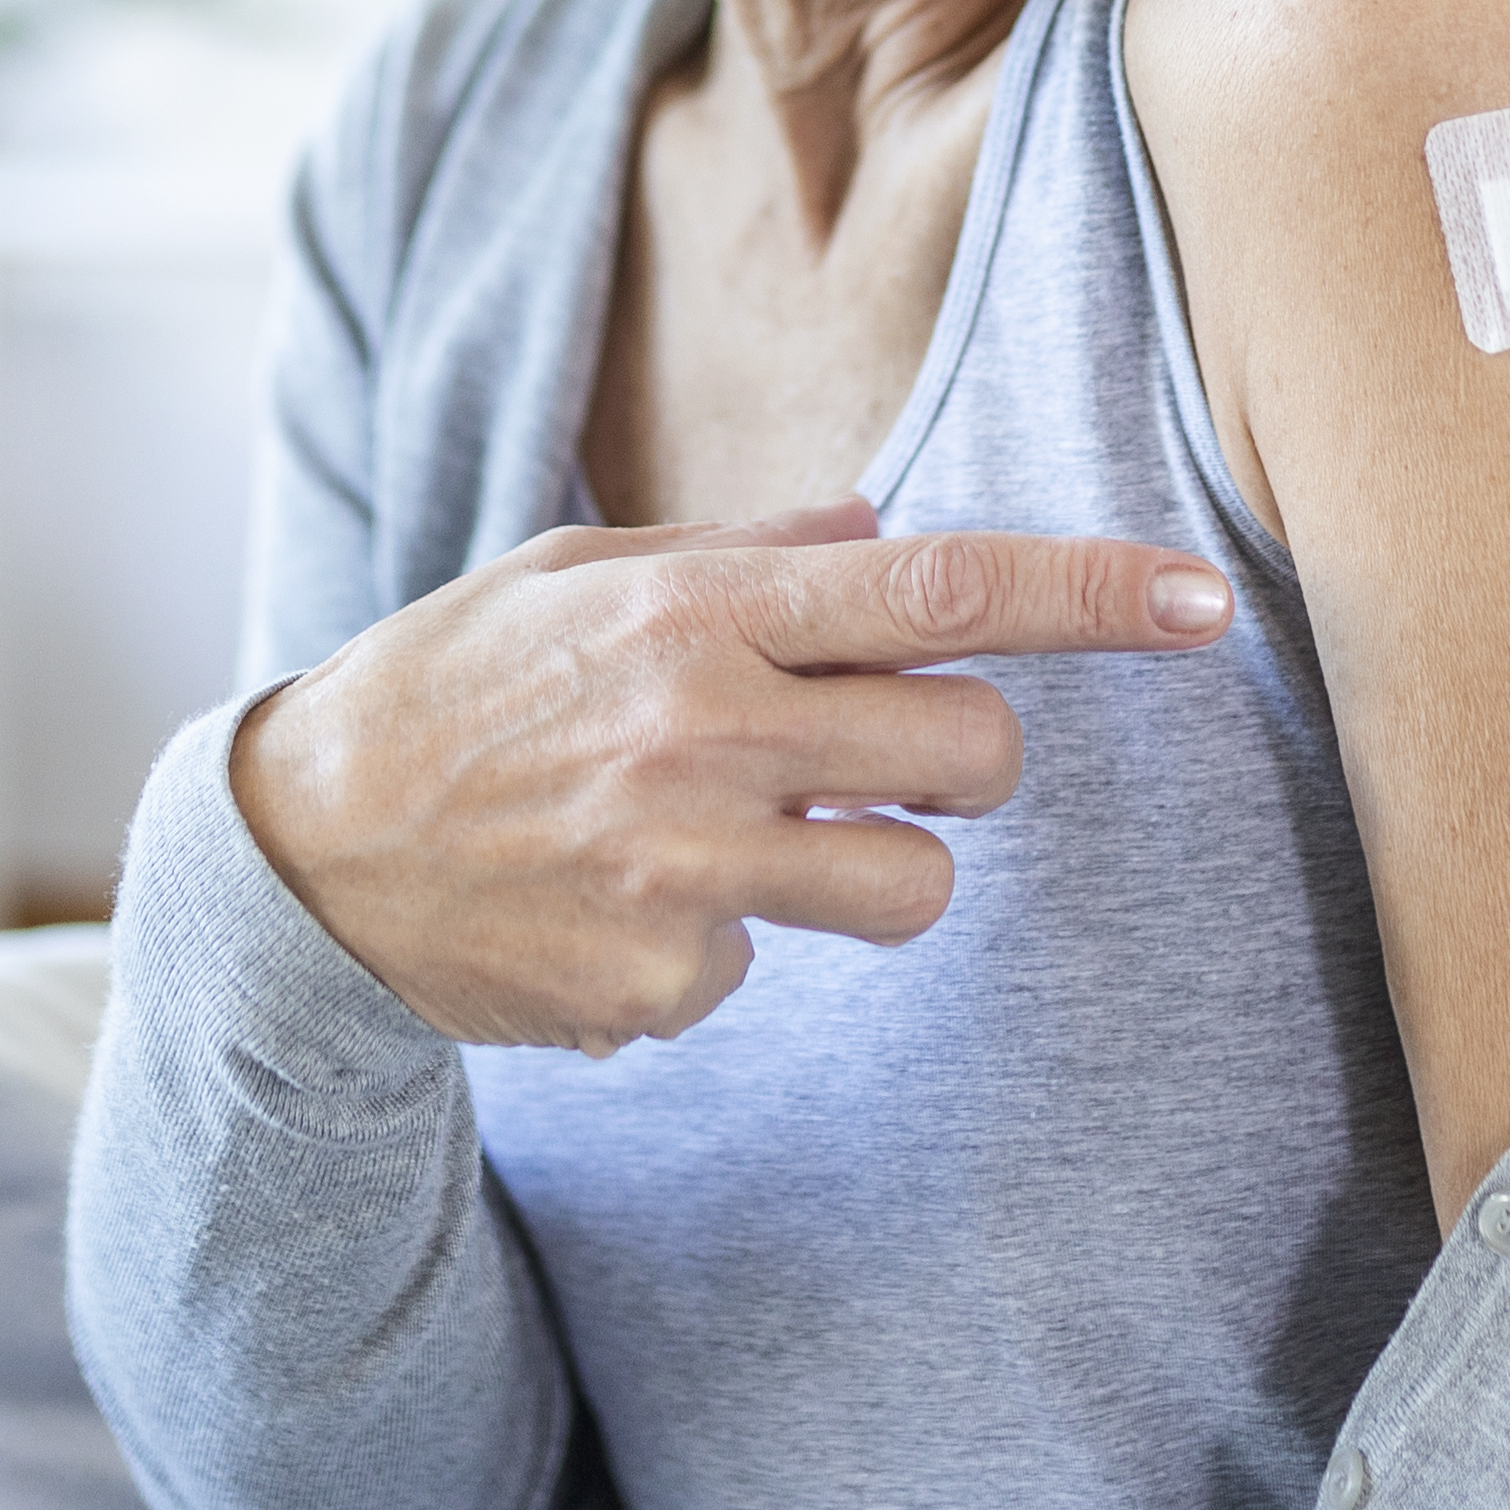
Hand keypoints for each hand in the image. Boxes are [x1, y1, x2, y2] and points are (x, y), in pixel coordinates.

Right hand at [231, 497, 1235, 1051]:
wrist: (303, 850)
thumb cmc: (455, 684)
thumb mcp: (578, 572)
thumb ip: (741, 552)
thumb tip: (881, 527)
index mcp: (700, 609)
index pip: (944, 590)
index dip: (1093, 597)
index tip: (1206, 603)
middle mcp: (709, 730)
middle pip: (971, 751)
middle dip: (958, 758)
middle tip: (870, 754)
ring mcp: (690, 869)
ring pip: (912, 886)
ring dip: (865, 867)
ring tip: (736, 839)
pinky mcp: (665, 982)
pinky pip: (772, 967)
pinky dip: (717, 943)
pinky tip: (618, 906)